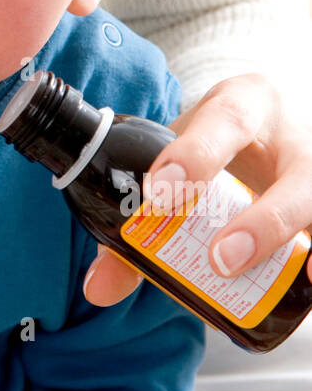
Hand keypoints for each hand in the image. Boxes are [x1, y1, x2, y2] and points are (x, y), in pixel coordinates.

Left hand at [83, 73, 311, 304]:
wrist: (264, 130)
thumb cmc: (214, 144)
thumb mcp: (177, 159)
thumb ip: (136, 217)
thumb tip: (99, 286)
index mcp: (245, 104)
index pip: (226, 118)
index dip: (196, 155)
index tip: (159, 193)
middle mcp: (293, 135)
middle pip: (296, 174)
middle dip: (262, 221)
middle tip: (220, 260)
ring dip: (294, 243)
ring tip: (279, 281)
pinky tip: (310, 283)